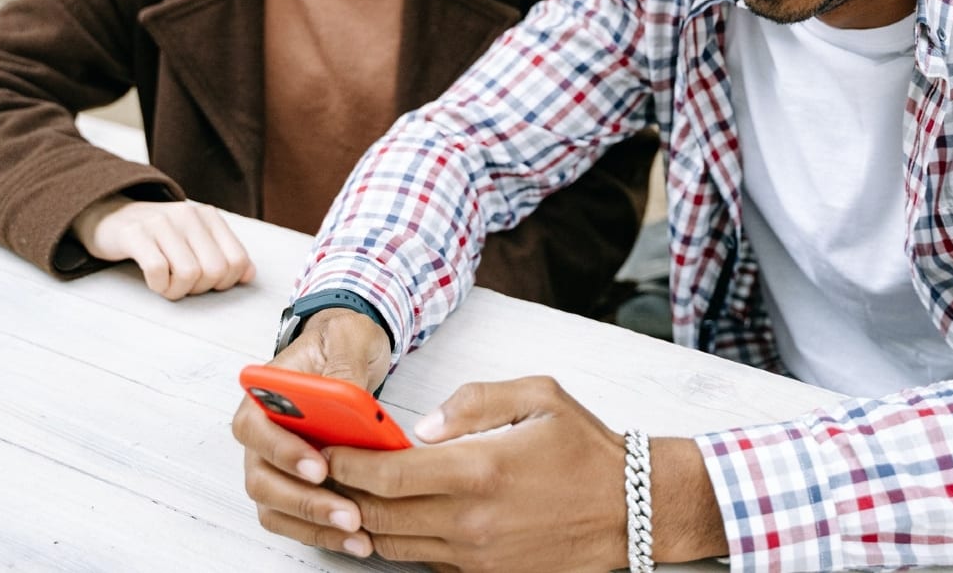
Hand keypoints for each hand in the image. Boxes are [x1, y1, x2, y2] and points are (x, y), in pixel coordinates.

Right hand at [71, 196, 254, 299]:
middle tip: (182, 285)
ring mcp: (160, 223)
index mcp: (208, 216)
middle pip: (215, 271)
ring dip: (177, 290)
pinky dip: (158, 285)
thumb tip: (249, 275)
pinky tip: (153, 280)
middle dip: (200, 289)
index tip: (206, 282)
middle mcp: (187, 215)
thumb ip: (223, 253)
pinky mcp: (134, 234)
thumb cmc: (157, 235)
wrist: (109, 215)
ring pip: (189, 274)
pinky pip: (157, 271)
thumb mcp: (194, 238)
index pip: (237, 260)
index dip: (226, 282)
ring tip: (166, 283)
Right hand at [232, 309, 394, 558]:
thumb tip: (345, 397)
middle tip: (348, 513)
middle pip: (262, 478)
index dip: (282, 452)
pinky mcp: (295, 482)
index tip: (319, 468)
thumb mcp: (349, 338)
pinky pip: (295, 518)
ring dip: (313, 525)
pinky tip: (357, 538)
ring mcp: (275, 461)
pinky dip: (321, 532)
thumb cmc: (342, 342)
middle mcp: (262, 432)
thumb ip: (344, 365)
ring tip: (357, 534)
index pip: (254, 428)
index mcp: (264, 393)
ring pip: (275, 506)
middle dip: (304, 501)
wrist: (350, 352)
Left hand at [330, 376, 630, 571]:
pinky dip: (399, 540)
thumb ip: (474, 401)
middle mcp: (470, 520)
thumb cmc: (585, 449)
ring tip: (347, 495)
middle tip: (323, 471)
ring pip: (393, 543)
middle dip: (342, 493)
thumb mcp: (539, 396)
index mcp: (479, 470)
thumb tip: (423, 426)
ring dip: (364, 520)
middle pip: (378, 514)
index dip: (346, 463)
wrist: (629, 508)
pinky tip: (394, 517)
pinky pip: (424, 560)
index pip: (387, 474)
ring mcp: (475, 555)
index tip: (327, 449)